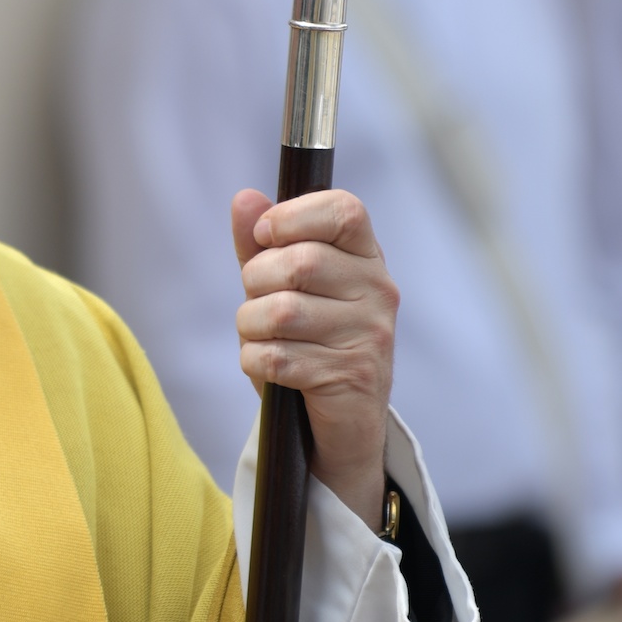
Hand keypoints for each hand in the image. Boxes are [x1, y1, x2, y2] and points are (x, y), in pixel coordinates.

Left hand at [230, 187, 397, 531]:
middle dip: (255, 282)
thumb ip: (262, 244)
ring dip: (250, 327)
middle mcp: (377, 292)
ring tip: (261, 337)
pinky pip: (275, 357)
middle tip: (258, 302)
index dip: (293, 216)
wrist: (341, 422)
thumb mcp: (284, 287)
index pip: (344, 210)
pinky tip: (268, 367)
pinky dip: (254, 361)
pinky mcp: (350, 377)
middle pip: (298, 263)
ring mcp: (368, 335)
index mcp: (366, 258)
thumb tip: (244, 199)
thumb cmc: (309, 342)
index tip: (265, 236)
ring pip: (280, 312)